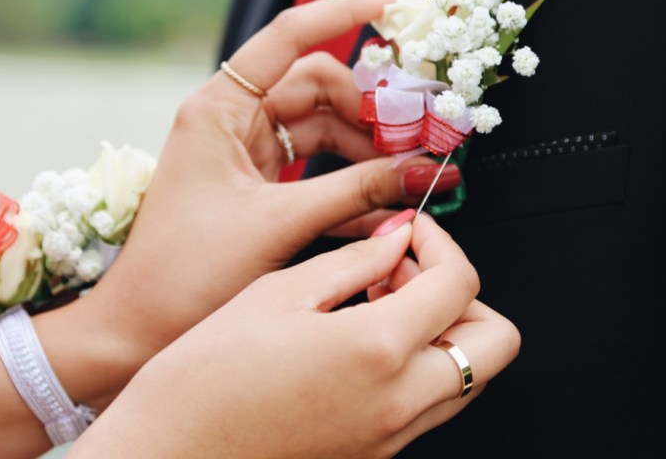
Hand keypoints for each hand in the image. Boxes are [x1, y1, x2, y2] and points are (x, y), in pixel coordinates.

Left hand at [69, 0, 461, 392]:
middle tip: (418, 141)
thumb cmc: (188, 271)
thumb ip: (356, 192)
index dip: (345, 12)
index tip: (396, 4)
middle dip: (371, 111)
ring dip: (367, 152)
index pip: (289, 36)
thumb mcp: (278, 224)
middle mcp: (232, 120)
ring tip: (409, 180)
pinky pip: (315, 170)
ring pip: (323, 130)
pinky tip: (386, 209)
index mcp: (220, 108)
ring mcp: (246, 153)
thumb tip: (425, 171)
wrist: (138, 328)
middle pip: (319, 88)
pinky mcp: (257, 186)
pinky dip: (349, 184)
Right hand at [70, 213, 519, 458]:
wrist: (170, 454)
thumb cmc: (204, 378)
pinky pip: (429, 405)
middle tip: (408, 272)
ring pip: (469, 378)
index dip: (441, 242)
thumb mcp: (277, 294)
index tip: (411, 230)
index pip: (460, 283)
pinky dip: (417, 366)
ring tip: (379, 304)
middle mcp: (399, 403)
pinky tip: (361, 342)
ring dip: (443, 330)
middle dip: (463, 294)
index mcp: (377, 350)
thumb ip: (353, 262)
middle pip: (495, 343)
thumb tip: (398, 241)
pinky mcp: (375, 456)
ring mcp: (391, 438)